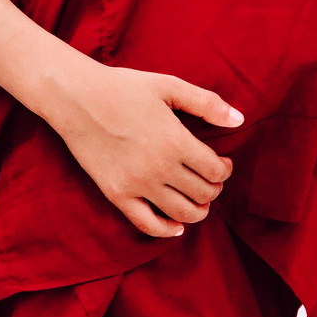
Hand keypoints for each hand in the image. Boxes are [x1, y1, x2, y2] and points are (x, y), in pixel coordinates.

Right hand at [48, 63, 241, 237]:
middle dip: (214, 188)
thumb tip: (239, 119)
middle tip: (210, 178)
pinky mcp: (117, 195)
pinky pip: (148, 225)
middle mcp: (159, 168)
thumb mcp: (168, 86)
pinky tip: (176, 225)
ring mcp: (137, 185)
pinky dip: (167, 230)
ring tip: (199, 200)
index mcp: (175, 141)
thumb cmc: (124, 87)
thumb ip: (206, 103)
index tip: (222, 162)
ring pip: (182, 213)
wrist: (76, 98)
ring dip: (198, 211)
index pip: (215, 171)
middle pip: (203, 194)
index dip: (225, 170)